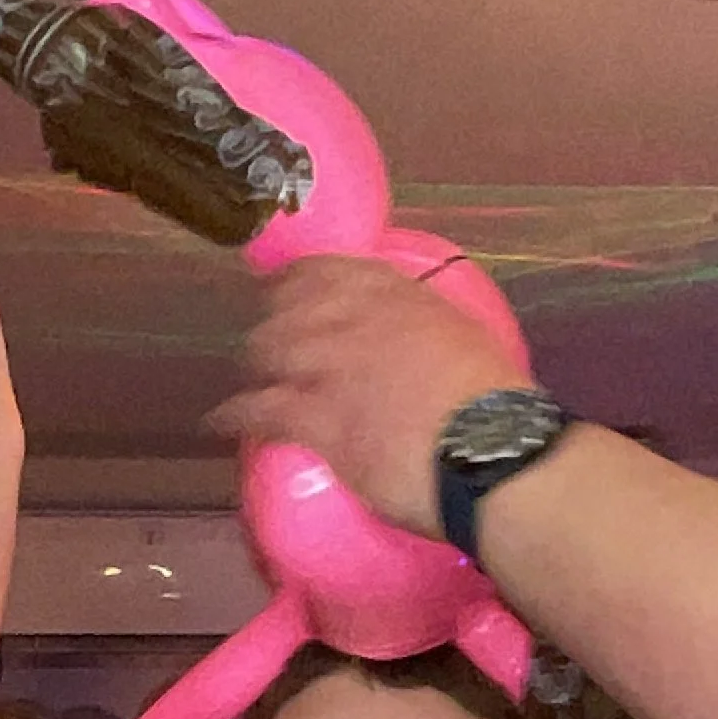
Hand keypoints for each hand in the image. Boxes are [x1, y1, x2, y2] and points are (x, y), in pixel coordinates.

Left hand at [211, 256, 527, 538]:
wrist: (492, 449)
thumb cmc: (497, 402)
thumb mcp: (464, 340)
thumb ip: (429, 333)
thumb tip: (422, 348)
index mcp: (395, 294)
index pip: (327, 269)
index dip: (299, 280)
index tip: (288, 289)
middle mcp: (353, 318)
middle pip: (287, 307)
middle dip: (272, 322)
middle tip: (267, 342)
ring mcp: (329, 365)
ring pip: (267, 350)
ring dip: (254, 364)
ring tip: (248, 377)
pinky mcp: (315, 417)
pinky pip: (257, 409)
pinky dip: (234, 414)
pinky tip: (220, 420)